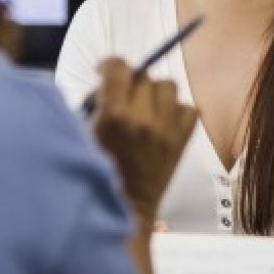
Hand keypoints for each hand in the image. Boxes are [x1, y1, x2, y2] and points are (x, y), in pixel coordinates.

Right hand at [91, 58, 197, 222]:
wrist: (125, 207)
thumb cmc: (97, 171)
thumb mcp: (85, 134)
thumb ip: (97, 103)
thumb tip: (108, 80)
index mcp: (114, 115)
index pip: (119, 67)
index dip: (110, 65)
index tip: (104, 72)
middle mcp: (143, 119)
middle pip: (144, 76)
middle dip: (131, 83)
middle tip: (123, 99)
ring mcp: (166, 129)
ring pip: (168, 86)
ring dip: (155, 93)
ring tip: (145, 109)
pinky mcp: (182, 140)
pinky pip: (189, 108)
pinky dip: (177, 111)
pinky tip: (162, 122)